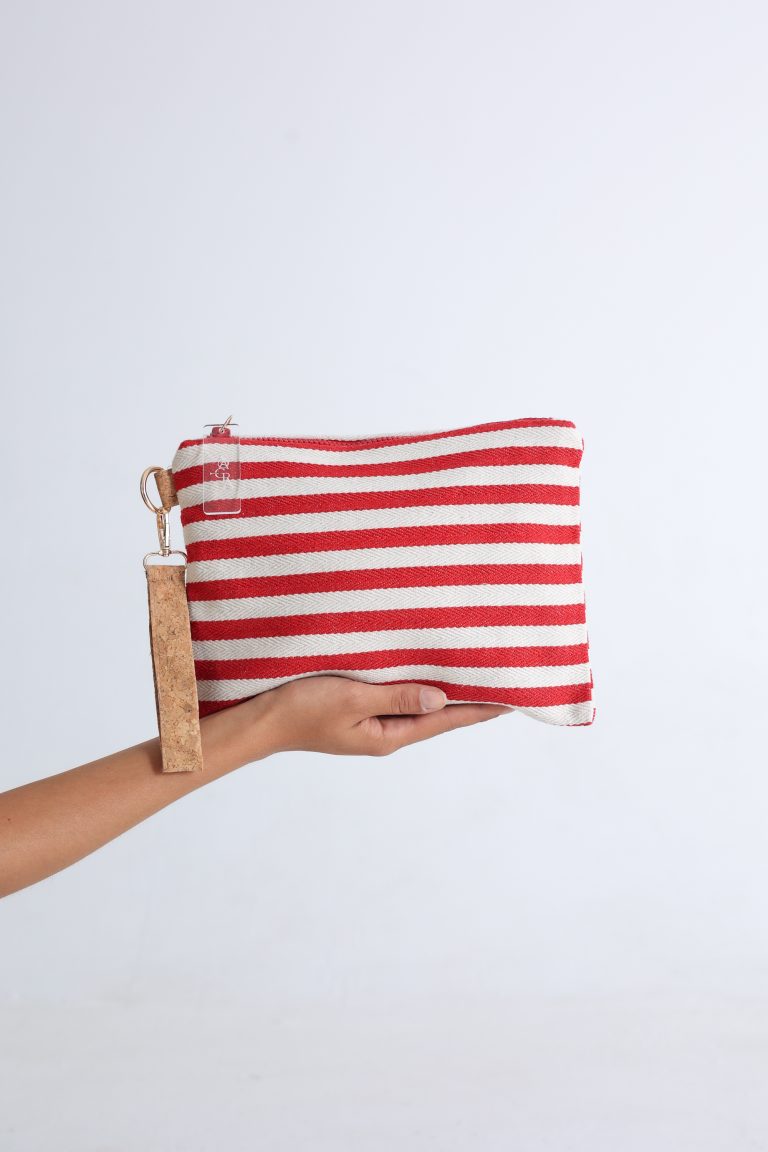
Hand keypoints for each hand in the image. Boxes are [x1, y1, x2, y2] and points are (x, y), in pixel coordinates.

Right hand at [238, 675, 511, 760]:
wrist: (258, 720)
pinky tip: (424, 670)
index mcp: (388, 736)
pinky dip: (415, 683)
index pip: (445, 719)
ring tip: (473, 672)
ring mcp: (370, 723)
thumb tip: (442, 696)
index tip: (512, 696)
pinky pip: (395, 696)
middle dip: (468, 698)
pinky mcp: (356, 709)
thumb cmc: (300, 709)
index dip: (479, 708)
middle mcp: (385, 733)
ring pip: (417, 703)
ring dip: (443, 689)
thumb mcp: (351, 698)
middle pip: (437, 714)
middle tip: (502, 678)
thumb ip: (397, 696)